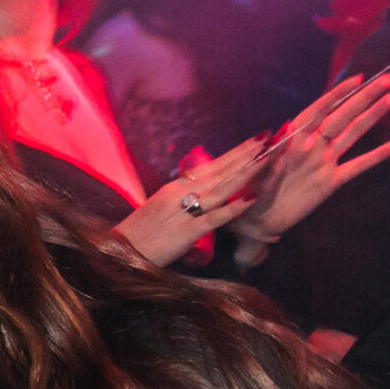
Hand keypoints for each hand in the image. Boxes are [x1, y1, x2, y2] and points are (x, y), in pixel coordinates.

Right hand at [113, 138, 264, 267]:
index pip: (212, 165)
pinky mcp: (186, 233)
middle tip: (271, 136)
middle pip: (221, 170)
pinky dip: (232, 208)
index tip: (258, 138)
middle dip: (248, 153)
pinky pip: (213, 218)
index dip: (237, 151)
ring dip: (247, 172)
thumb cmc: (138, 234)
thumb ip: (181, 196)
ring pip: (222, 188)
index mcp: (175, 188)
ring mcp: (184, 212)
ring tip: (269, 158)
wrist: (117, 252)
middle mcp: (180, 194)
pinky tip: (250, 199)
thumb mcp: (159, 207)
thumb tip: (198, 186)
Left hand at [236, 73, 389, 241]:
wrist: (256, 219)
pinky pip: (358, 166)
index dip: (337, 94)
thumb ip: (272, 150)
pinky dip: (377, 155)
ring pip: (354, 133)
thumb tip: (283, 129)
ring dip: (374, 115)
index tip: (358, 78)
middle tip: (388, 78)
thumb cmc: (250, 190)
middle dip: (365, 97)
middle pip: (343, 115)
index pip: (319, 109)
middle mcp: (313, 146)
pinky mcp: (331, 182)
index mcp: (294, 139)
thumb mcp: (256, 168)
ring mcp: (324, 162)